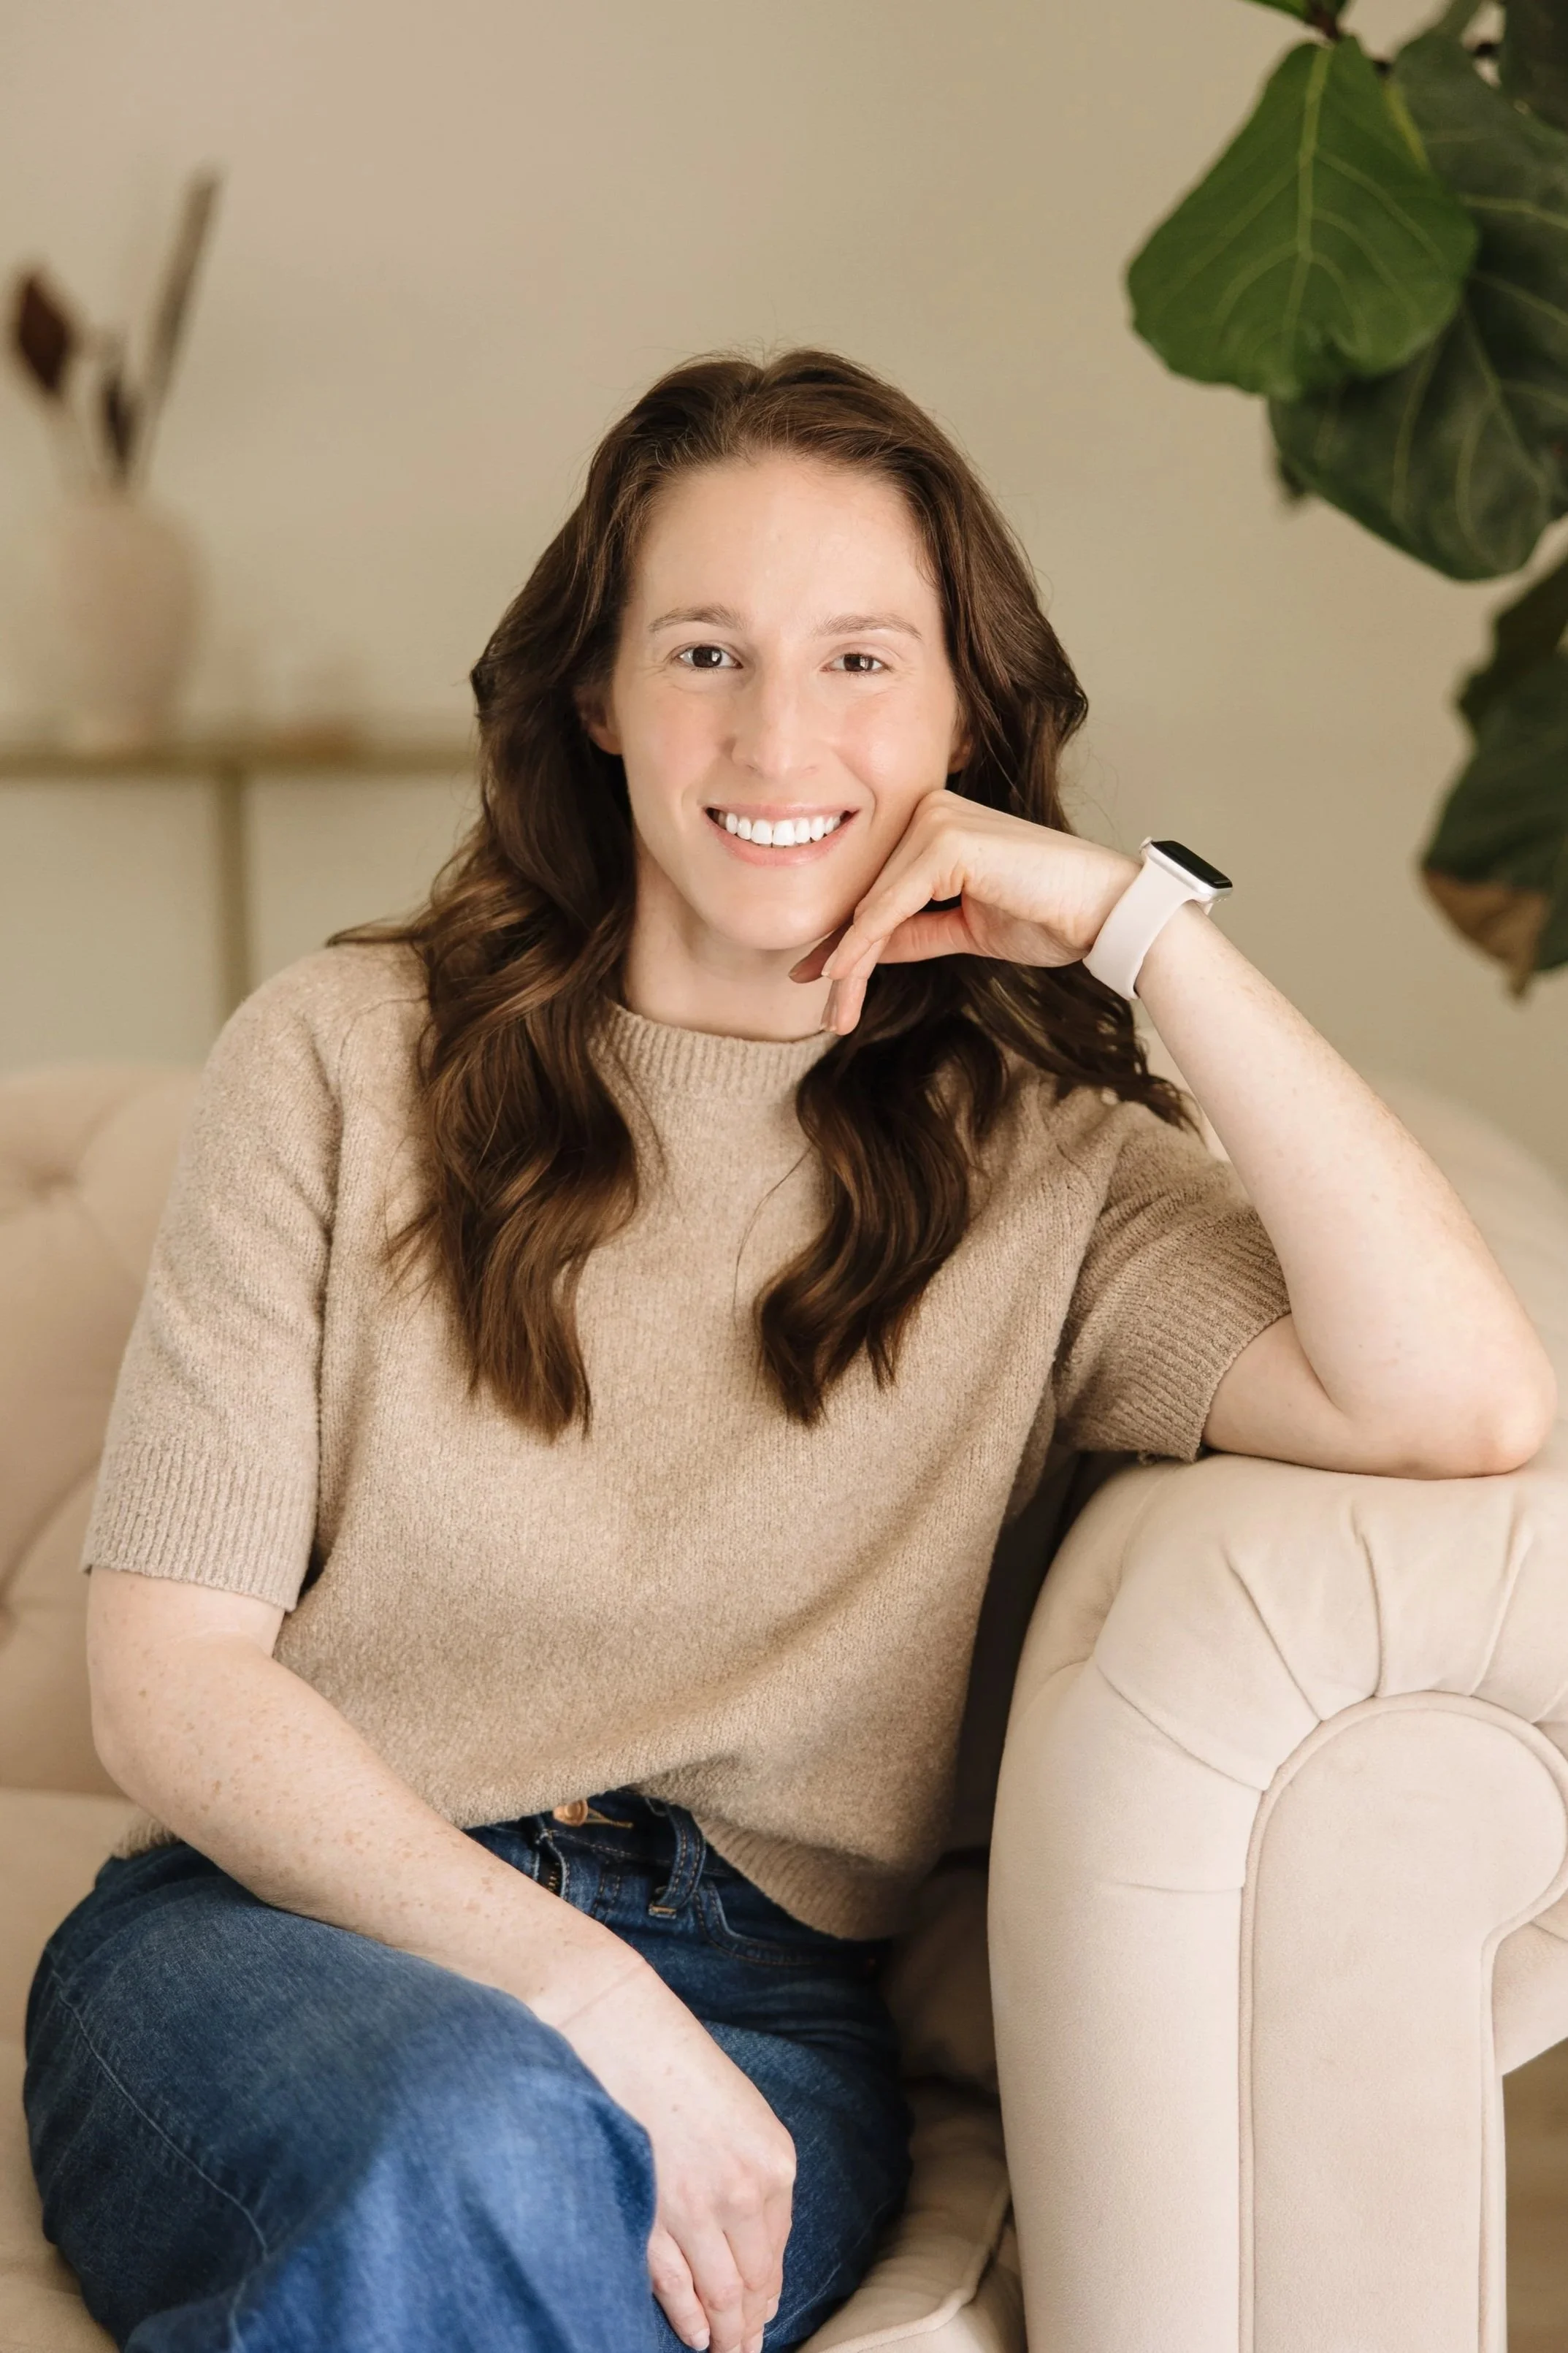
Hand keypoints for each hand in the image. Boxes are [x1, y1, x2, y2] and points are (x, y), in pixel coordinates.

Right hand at [539, 1949, 795, 2352]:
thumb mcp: (738, 2110)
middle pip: (753, 2280)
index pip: (776, 2248)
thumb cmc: (674, 2060)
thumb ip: (749, 2170)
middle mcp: (745, 2189)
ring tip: (726, 2352)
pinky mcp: (652, 2214)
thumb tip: (747, 2237)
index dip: (768, 2290)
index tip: (763, 2315)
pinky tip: (696, 2336)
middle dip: (750, 2322)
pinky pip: (678, 2284)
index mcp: (774, 2160)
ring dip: (726, 2331)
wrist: (618, 2025)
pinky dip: (689, 2317)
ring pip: (721, 2292)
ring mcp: (697, 2207)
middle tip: (747, 2350)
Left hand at [790, 787, 1136, 1034]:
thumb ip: (913, 932)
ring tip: (836, 1013)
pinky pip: (891, 905)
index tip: (818, 980)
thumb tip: (861, 951)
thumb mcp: (964, 930)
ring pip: (874, 905)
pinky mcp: (946, 840)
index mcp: (935, 823)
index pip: (880, 889)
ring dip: (850, 964)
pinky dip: (865, 945)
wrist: (1103, 912)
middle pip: (870, 897)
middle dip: (845, 960)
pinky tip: (844, 977)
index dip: (847, 939)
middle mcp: (930, 811)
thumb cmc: (1049, 916)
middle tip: (827, 1014)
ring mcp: (937, 820)